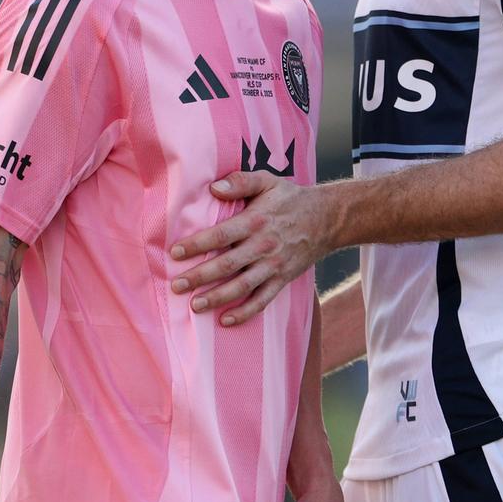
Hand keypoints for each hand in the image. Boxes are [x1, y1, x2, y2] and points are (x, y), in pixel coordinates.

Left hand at [170, 172, 334, 327]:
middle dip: (200, 276)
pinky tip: (225, 320)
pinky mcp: (282, 279)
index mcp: (256, 221)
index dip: (197, 244)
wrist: (327, 219)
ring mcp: (273, 265)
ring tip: (194, 305)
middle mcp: (263, 245)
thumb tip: (213, 188)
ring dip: (217, 298)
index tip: (175, 253)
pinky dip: (245, 312)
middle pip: (227, 264)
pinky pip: (263, 300)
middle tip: (176, 285)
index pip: (222, 234)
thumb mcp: (267, 181)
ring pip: (242, 286)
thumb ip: (240, 181)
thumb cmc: (290, 199)